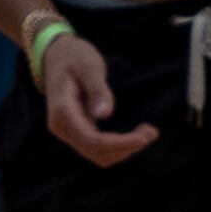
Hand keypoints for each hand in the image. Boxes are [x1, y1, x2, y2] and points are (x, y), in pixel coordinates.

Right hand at [39, 30, 156, 166]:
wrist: (58, 56)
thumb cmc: (75, 57)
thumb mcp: (88, 67)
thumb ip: (97, 90)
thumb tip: (105, 115)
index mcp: (62, 113)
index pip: (92, 141)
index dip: (120, 143)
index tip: (144, 137)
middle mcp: (62, 128)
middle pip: (98, 152)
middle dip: (126, 147)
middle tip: (152, 131)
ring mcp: (69, 132)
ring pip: (100, 155)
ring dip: (126, 149)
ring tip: (149, 131)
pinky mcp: (79, 131)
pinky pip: (101, 147)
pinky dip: (120, 144)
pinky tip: (138, 133)